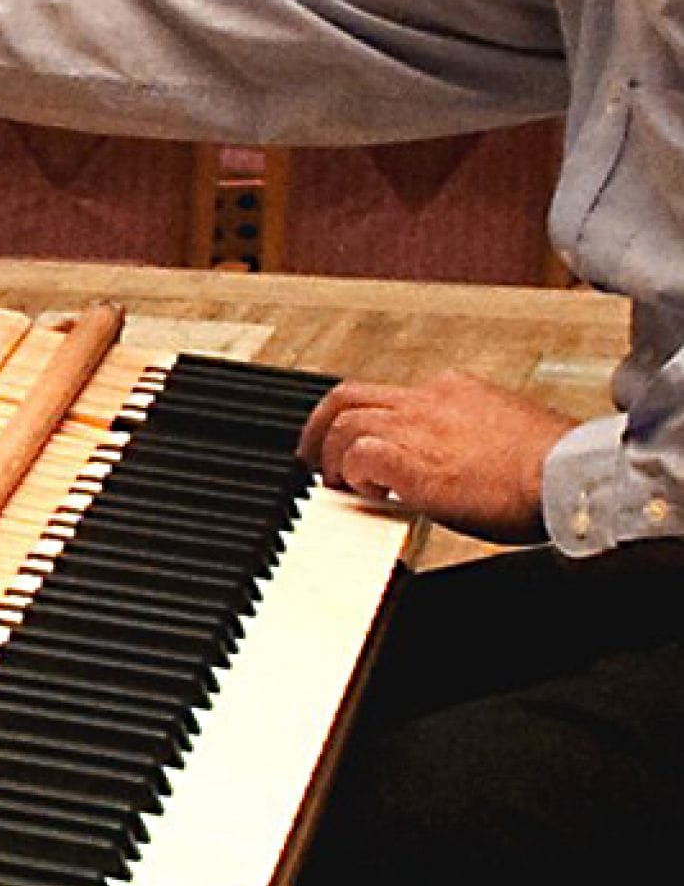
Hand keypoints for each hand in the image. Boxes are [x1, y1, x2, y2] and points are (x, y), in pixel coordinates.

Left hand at [298, 371, 575, 542]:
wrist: (572, 474)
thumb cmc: (550, 466)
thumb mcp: (501, 434)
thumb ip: (463, 438)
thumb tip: (449, 462)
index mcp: (451, 391)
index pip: (387, 394)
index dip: (360, 422)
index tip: (355, 448)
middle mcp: (429, 401)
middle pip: (347, 396)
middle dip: (320, 428)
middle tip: (314, 460)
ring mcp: (420, 428)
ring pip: (344, 423)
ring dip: (331, 458)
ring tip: (339, 486)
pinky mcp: (417, 463)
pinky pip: (361, 455)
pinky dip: (352, 475)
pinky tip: (367, 494)